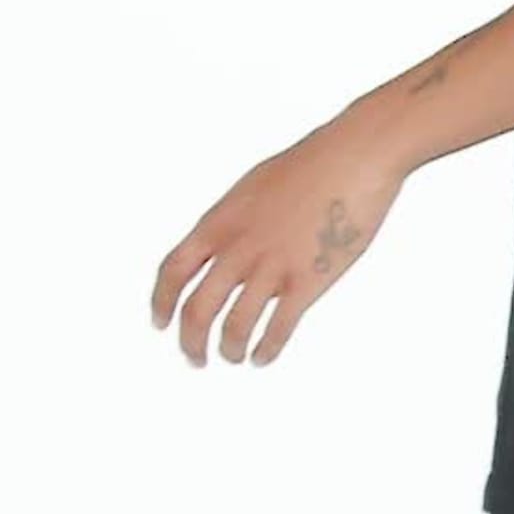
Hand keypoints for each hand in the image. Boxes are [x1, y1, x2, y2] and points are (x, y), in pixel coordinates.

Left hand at [149, 116, 407, 366]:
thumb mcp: (253, 188)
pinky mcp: (309, 279)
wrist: (354, 155)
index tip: (160, 323)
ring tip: (234, 358)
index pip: (173, 271)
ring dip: (230, 349)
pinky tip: (264, 357)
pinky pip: (279, 327)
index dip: (161, 303)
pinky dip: (267, 349)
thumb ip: (235, 224)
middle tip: (194, 358)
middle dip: (191, 341)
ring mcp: (272, 264)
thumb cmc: (311, 164)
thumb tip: (232, 252)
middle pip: (197, 309)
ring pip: (235, 325)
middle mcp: (239, 247)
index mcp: (220, 222)